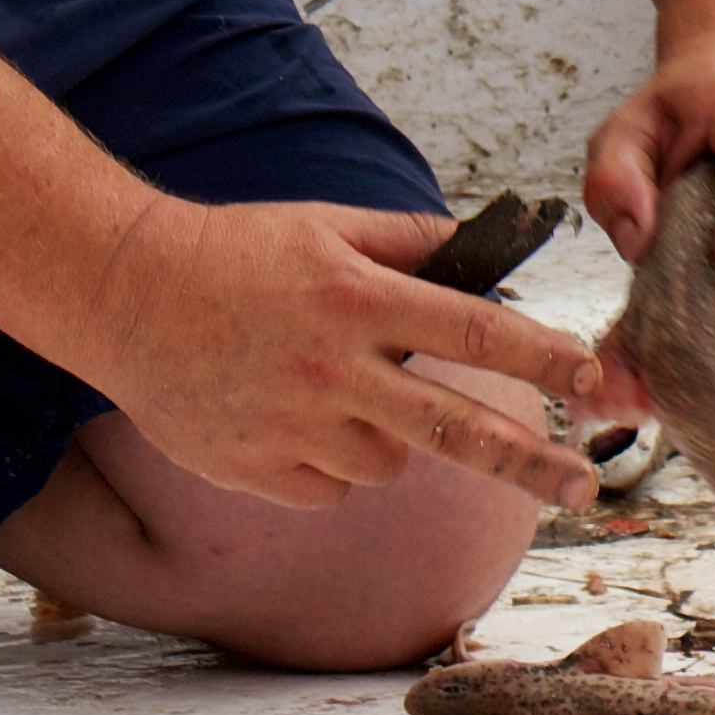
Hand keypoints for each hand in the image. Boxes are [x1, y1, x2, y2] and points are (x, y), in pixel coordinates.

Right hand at [78, 195, 605, 511]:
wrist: (123, 292)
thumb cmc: (234, 251)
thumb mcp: (327, 226)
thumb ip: (410, 242)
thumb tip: (482, 256)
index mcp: (357, 299)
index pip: (475, 332)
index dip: (542, 356)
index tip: (591, 376)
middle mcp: (334, 369)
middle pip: (457, 428)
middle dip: (532, 460)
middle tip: (585, 485)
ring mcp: (295, 427)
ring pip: (390, 462)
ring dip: (390, 438)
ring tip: (332, 388)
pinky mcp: (259, 471)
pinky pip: (331, 488)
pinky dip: (329, 464)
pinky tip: (287, 416)